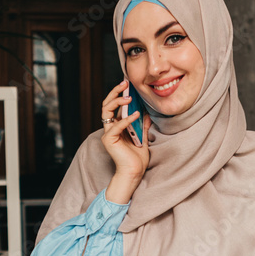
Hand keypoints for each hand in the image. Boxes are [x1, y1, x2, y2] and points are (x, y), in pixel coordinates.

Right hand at [101, 79, 151, 202]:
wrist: (134, 172)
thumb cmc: (137, 158)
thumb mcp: (143, 138)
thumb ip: (143, 126)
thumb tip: (147, 113)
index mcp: (116, 126)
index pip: (114, 105)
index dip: (119, 93)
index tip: (128, 84)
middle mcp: (110, 128)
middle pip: (107, 104)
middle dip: (115, 92)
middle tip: (125, 83)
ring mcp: (108, 133)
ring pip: (106, 111)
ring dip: (117, 101)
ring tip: (129, 97)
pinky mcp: (109, 139)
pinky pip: (117, 125)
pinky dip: (126, 119)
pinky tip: (136, 115)